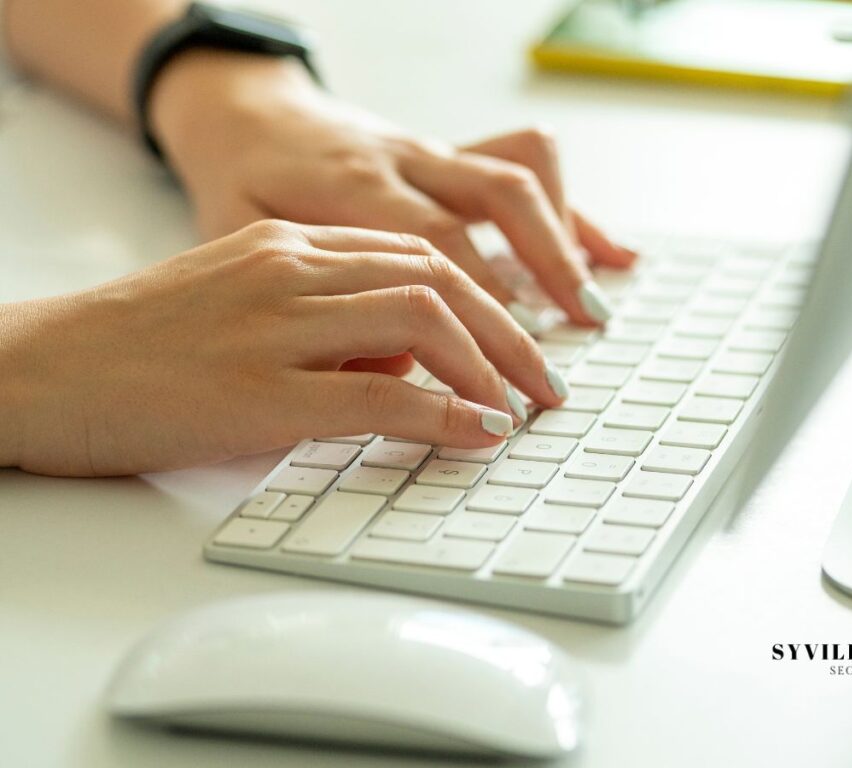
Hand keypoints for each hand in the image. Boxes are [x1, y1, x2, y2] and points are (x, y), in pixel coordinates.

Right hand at [0, 221, 567, 476]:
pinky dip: (445, 412)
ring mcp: (277, 325)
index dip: (487, 298)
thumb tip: (407, 365)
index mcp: (290, 245)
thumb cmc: (142, 347)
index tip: (521, 340)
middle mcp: (292, 269)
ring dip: (492, 366)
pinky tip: (479, 432)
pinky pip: (382, 394)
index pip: (418, 255)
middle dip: (511, 331)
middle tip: (547, 380)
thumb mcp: (245, 308)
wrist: (41, 369)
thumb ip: (328, 324)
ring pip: (424, 320)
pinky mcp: (260, 390)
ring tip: (523, 407)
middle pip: (440, 278)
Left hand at [149, 52, 635, 327]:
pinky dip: (572, 211)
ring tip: (592, 311)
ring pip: (519, 177)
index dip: (476, 315)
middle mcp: (402, 158)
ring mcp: (431, 151)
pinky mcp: (448, 153)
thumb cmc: (236, 180)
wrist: (240, 111)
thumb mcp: (242, 239)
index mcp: (350, 182)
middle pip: (496, 205)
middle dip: (540, 287)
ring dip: (566, 244)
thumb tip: (388, 364)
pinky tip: (609, 253)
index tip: (499, 381)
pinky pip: (525, 165)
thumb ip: (309, 298)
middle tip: (551, 370)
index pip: (434, 249)